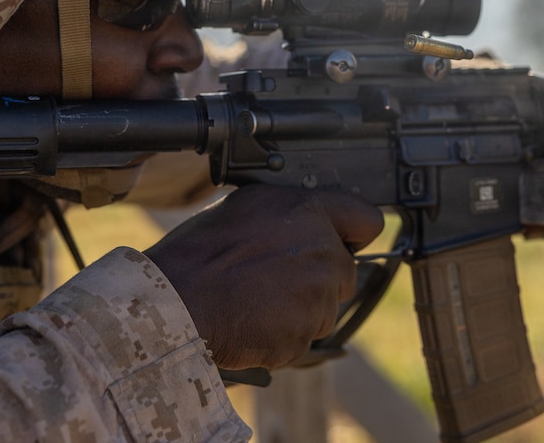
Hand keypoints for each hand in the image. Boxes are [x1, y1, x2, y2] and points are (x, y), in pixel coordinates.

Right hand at [144, 184, 383, 369]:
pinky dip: (282, 335)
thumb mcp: (247, 207)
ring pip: (324, 309)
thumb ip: (290, 213)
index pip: (366, 220)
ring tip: (255, 298)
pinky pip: (302, 338)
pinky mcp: (304, 336)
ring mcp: (317, 298)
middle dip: (318, 277)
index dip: (352, 232)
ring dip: (299, 309)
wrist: (177, 301)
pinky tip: (251, 320)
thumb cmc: (200, 252)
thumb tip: (305, 219)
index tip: (343, 240)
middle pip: (344, 272)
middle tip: (274, 276)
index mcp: (310, 212)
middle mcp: (323, 253)